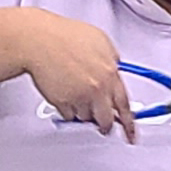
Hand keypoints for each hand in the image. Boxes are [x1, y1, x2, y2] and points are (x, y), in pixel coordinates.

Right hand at [19, 9, 136, 140]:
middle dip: (105, 123)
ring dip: (85, 112)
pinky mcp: (62, 103)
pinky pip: (69, 116)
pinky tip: (65, 94)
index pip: (125, 105)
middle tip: (102, 124)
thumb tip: (115, 71)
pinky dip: (68, 110)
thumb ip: (111, 60)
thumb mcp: (100, 41)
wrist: (39, 40)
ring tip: (76, 94)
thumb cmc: (65, 36)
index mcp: (110, 74)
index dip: (129, 123)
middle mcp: (97, 89)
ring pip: (87, 118)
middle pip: (106, 119)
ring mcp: (79, 98)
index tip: (130, 134)